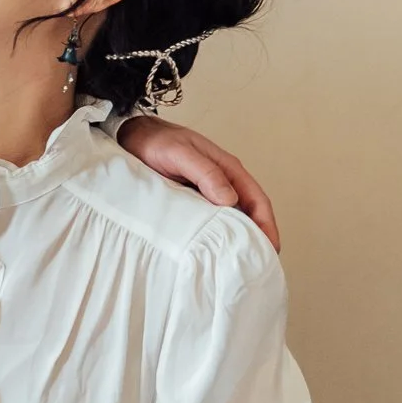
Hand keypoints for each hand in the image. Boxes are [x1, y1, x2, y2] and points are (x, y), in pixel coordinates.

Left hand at [115, 115, 279, 251]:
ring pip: (229, 220)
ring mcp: (207, 193)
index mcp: (228, 169)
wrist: (131, 136)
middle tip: (256, 266)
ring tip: (236, 264)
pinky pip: (209, 222)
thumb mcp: (180, 153)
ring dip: (236, 239)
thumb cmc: (156, 141)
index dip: (267, 225)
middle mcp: (223, 182)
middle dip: (257, 238)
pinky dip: (215, 236)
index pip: (257, 200)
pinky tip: (211, 252)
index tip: (271, 248)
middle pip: (249, 214)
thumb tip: (230, 199)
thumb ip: (205, 173)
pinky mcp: (192, 202)